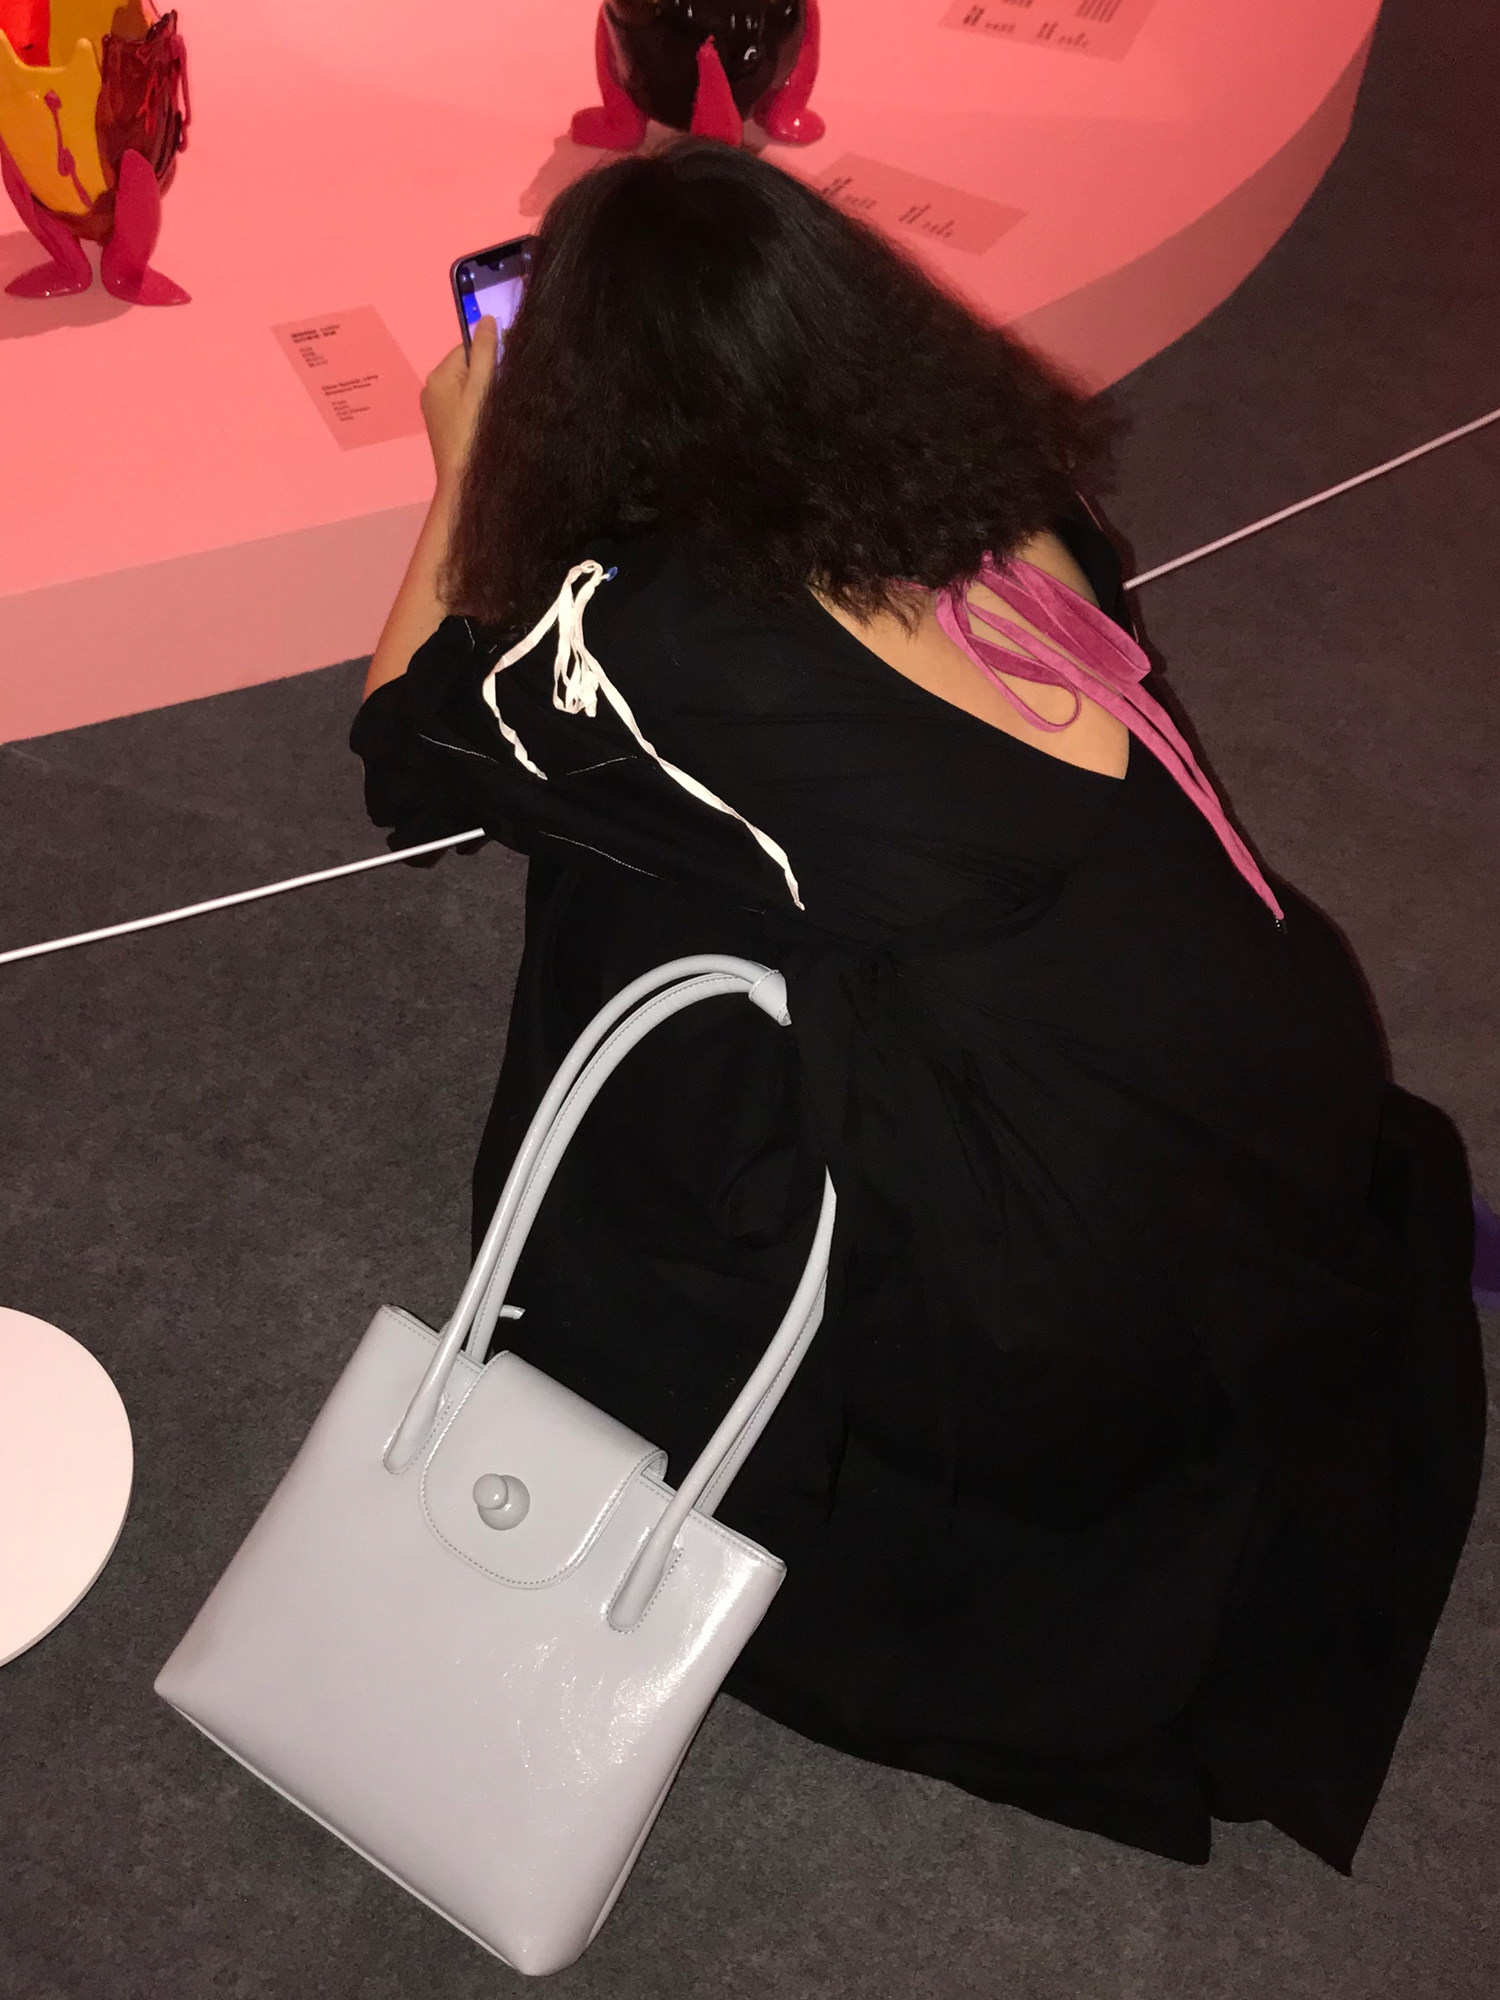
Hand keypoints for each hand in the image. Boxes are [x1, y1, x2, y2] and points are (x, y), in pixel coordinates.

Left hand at [420, 315, 497, 489]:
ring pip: (466, 388)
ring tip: (493, 414)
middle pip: (466, 368)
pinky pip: (462, 406)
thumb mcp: (482, 390)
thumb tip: (487, 319)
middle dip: (486, 378)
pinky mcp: (442, 426)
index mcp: (439, 376)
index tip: (504, 375)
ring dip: (483, 395)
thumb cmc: (472, 436)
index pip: (467, 348)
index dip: (489, 357)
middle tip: (499, 399)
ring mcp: (435, 409)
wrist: (462, 484)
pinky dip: (475, 410)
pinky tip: (484, 425)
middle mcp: (431, 389)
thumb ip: (485, 353)